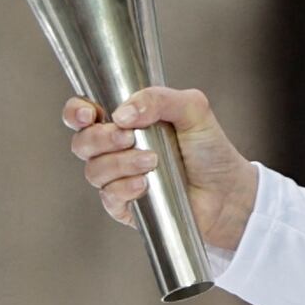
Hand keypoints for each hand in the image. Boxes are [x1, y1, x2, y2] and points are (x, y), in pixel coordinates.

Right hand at [67, 87, 258, 255]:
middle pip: (81, 143)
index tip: (88, 114)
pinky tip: (144, 184)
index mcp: (124, 121)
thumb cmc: (209, 149)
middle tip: (129, 137)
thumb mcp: (192, 109)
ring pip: (93, 171)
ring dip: (119, 163)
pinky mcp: (125, 206)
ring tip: (151, 161)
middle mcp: (114, 149)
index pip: (82, 113)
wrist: (228, 191)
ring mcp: (117, 179)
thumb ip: (159, 98)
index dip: (76, 112)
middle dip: (101, 138)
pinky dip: (124, 188)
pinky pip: (108, 197)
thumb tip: (123, 113)